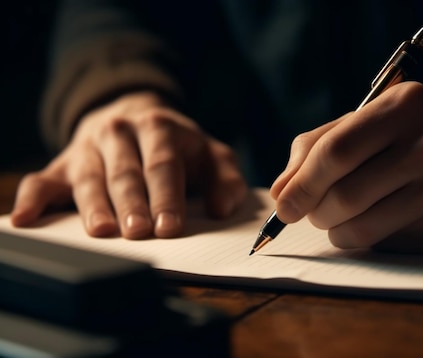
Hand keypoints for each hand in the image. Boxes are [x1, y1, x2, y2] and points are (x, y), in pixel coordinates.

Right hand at [11, 91, 246, 238]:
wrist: (134, 115)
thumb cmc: (178, 146)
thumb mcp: (211, 153)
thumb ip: (226, 178)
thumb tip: (222, 209)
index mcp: (159, 128)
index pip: (163, 165)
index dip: (166, 197)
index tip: (170, 227)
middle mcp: (120, 133)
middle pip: (125, 173)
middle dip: (132, 205)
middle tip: (138, 233)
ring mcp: (88, 148)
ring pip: (89, 178)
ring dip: (94, 206)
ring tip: (101, 232)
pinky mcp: (63, 163)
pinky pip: (43, 180)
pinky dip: (32, 199)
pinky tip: (25, 219)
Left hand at [270, 82, 422, 252]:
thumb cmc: (416, 135)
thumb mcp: (373, 120)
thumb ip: (320, 145)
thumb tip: (280, 191)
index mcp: (405, 105)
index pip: (336, 150)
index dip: (301, 183)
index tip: (282, 205)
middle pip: (345, 192)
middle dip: (315, 210)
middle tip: (311, 212)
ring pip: (363, 224)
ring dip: (335, 230)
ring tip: (337, 219)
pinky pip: (386, 241)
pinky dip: (362, 238)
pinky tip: (370, 224)